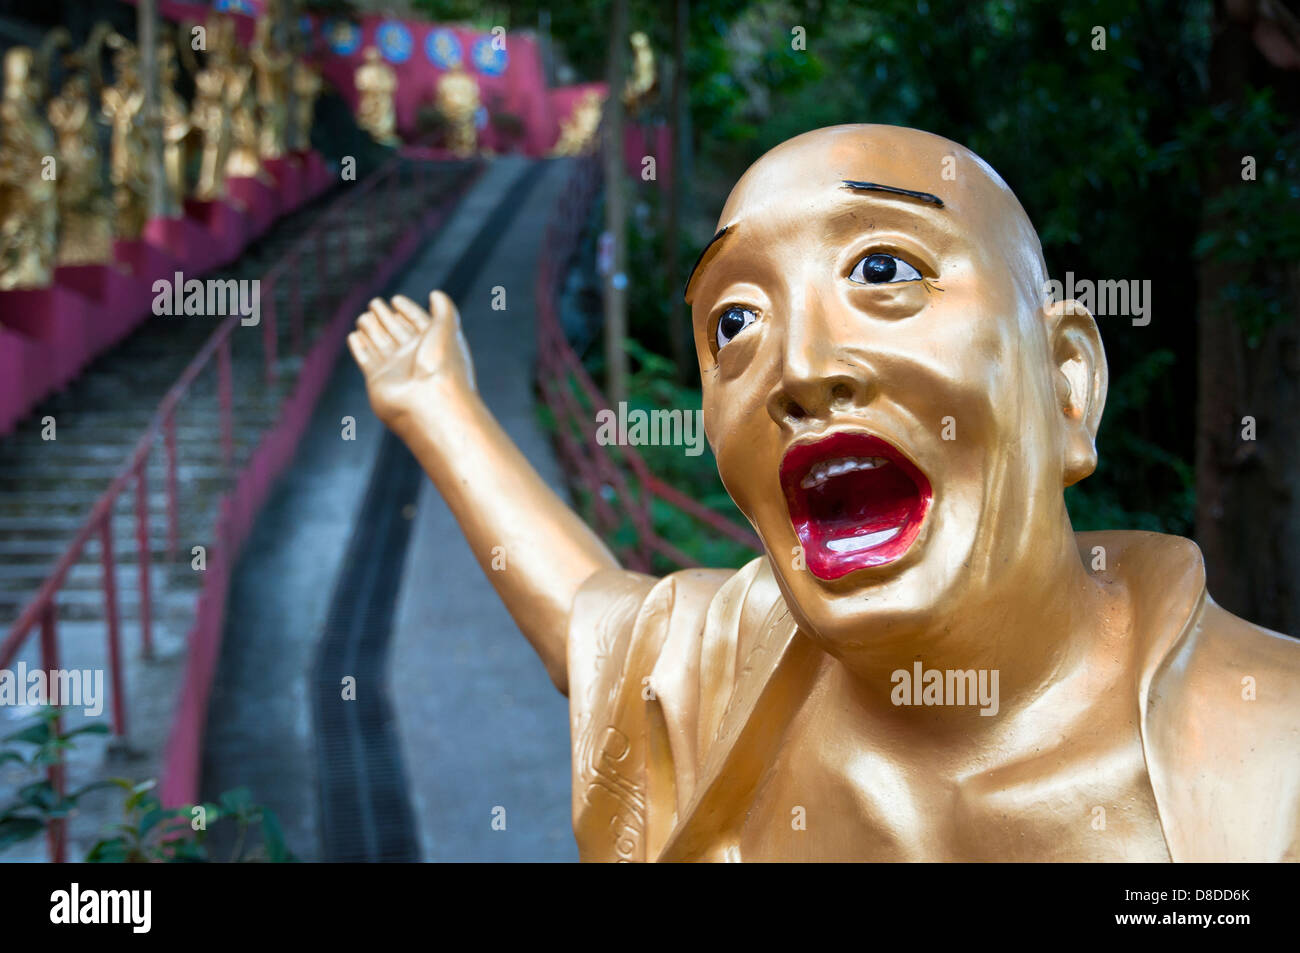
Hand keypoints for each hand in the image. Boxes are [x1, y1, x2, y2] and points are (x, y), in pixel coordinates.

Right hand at [347, 290, 476, 433]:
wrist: (429, 400)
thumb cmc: (442, 363)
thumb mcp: (447, 328)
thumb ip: (444, 308)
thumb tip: (436, 294)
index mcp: (434, 345)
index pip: (418, 323)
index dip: (408, 310)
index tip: (396, 299)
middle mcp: (415, 357)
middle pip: (397, 331)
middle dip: (386, 317)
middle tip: (374, 302)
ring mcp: (396, 369)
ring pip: (380, 343)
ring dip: (371, 328)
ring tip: (363, 316)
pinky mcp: (378, 379)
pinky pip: (366, 359)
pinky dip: (360, 347)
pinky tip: (354, 335)